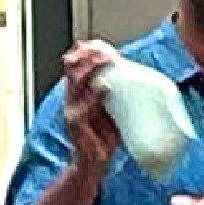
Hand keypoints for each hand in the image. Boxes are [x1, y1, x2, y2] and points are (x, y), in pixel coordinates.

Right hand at [58, 39, 122, 180]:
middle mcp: (72, 99)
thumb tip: (132, 78)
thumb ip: (114, 94)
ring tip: (104, 61)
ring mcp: (72, 110)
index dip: (82, 53)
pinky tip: (104, 87)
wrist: (94, 161)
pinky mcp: (75, 123)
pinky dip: (95, 95)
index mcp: (78, 93)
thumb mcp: (109, 110)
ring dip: (90, 70)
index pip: (75, 67)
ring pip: (76, 83)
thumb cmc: (103, 136)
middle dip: (87, 57)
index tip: (95, 43)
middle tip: (104, 50)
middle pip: (73, 70)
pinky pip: (84, 106)